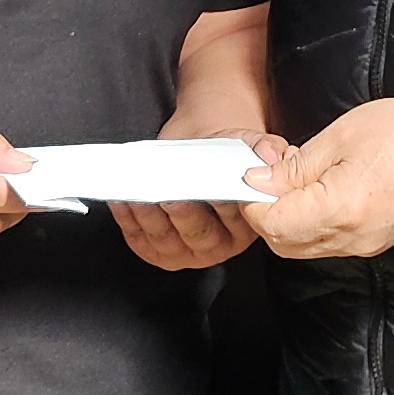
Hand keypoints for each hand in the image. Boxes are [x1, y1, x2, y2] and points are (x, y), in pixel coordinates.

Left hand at [111, 131, 290, 271]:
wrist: (200, 148)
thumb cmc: (222, 152)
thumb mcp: (246, 143)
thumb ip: (263, 146)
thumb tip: (271, 153)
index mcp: (247, 226)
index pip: (238, 220)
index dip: (224, 208)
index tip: (213, 192)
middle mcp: (218, 245)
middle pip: (199, 235)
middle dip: (183, 215)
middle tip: (170, 196)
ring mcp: (186, 252)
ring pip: (166, 240)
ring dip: (149, 218)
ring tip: (138, 195)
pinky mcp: (157, 251)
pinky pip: (140, 240)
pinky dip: (128, 221)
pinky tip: (122, 200)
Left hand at [250, 99, 393, 259]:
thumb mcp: (337, 139)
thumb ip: (293, 168)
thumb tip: (258, 181)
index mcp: (340, 209)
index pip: (273, 224)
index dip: (254, 201)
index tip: (251, 177)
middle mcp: (350, 238)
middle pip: (283, 243)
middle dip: (267, 213)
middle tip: (269, 177)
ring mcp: (363, 245)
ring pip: (303, 248)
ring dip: (288, 220)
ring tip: (296, 181)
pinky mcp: (372, 243)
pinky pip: (327, 243)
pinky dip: (311, 224)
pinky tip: (317, 194)